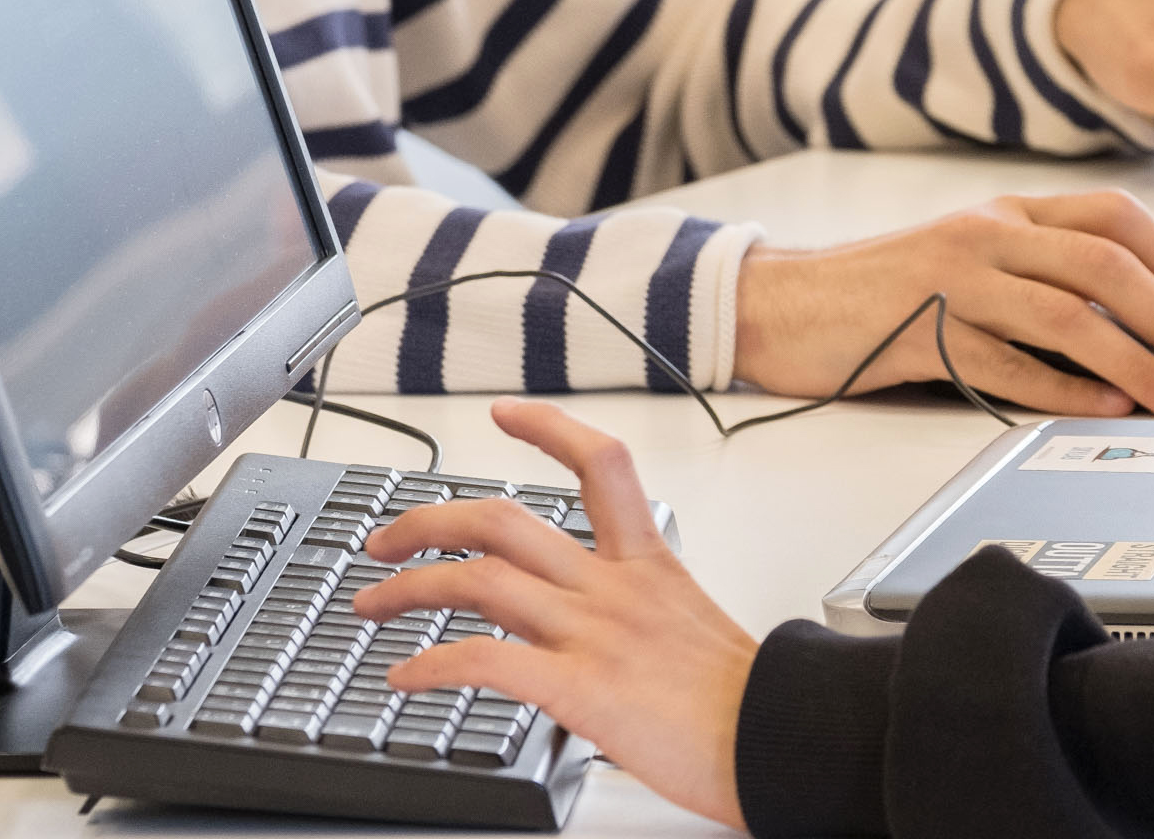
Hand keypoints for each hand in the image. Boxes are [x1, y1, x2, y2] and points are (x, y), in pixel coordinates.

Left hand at [358, 401, 751, 829]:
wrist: (780, 741)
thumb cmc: (747, 705)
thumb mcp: (694, 633)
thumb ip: (642, 619)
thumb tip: (604, 639)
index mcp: (648, 565)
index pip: (599, 462)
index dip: (547, 426)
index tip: (505, 412)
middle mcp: (613, 589)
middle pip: (503, 521)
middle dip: (429, 521)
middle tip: (387, 537)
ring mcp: (594, 635)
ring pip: (479, 580)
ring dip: (409, 587)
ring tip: (373, 602)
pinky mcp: (581, 689)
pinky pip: (486, 662)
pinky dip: (430, 667)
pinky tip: (403, 679)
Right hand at [734, 190, 1153, 415]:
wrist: (785, 303)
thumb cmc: (882, 289)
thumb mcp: (969, 256)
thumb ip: (1038, 269)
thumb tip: (1127, 311)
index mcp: (1005, 213)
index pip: (1111, 215)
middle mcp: (985, 236)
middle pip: (1103, 262)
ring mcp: (954, 283)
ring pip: (1067, 314)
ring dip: (1129, 359)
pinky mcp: (924, 335)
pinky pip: (1010, 364)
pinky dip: (1064, 389)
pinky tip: (1101, 407)